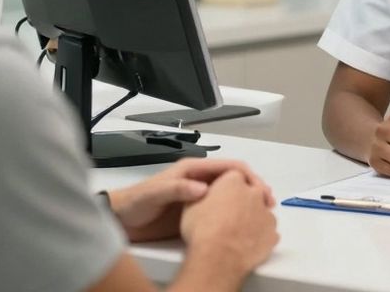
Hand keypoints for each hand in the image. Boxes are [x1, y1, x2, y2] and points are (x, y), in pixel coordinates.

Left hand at [108, 158, 271, 241]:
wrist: (121, 222)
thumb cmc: (134, 203)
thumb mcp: (154, 193)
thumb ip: (177, 188)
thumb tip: (202, 188)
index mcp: (192, 170)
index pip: (228, 166)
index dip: (247, 176)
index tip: (259, 189)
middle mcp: (198, 180)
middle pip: (235, 180)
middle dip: (254, 189)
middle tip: (267, 203)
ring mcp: (199, 196)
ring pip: (231, 195)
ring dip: (247, 201)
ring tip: (261, 214)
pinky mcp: (197, 212)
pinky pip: (222, 210)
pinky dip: (236, 214)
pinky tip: (243, 223)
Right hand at [178, 170, 278, 287]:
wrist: (217, 257)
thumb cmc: (202, 231)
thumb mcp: (191, 206)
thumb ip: (203, 195)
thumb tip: (205, 195)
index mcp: (233, 181)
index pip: (235, 176)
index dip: (228, 187)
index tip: (224, 196)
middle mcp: (253, 193)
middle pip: (253, 191)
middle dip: (245, 200)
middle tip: (232, 214)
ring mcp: (266, 213)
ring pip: (263, 212)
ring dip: (254, 218)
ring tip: (238, 233)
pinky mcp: (272, 233)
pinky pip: (269, 232)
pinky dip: (261, 236)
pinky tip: (247, 243)